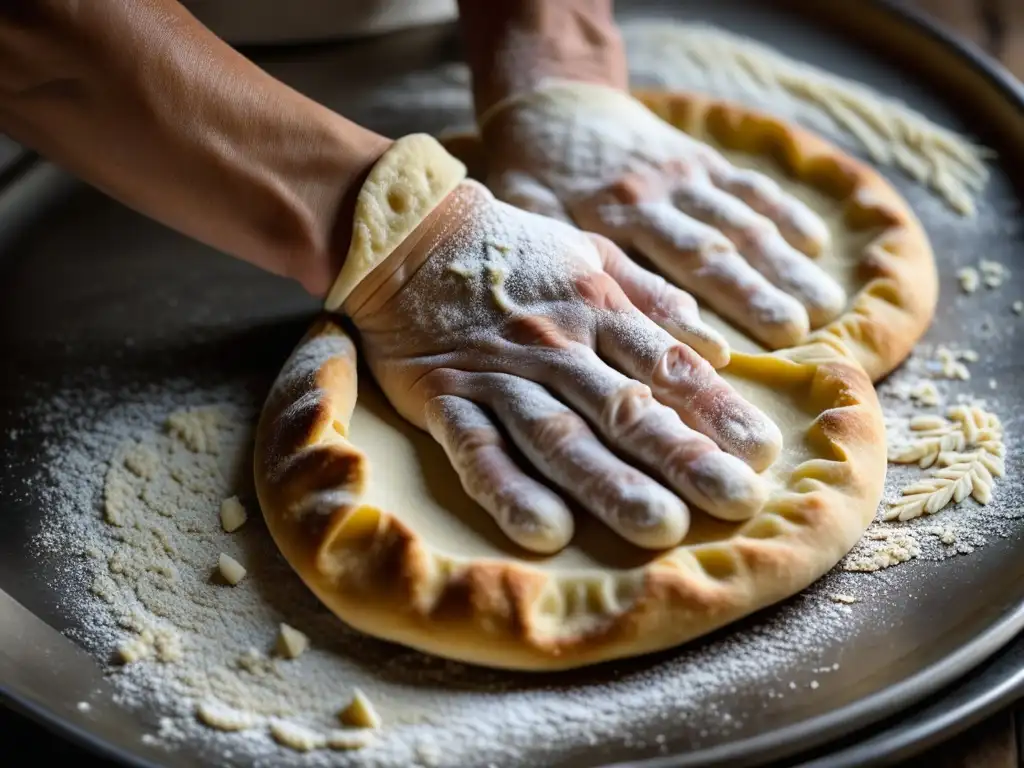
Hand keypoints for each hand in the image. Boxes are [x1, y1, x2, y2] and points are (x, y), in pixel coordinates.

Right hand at [344, 181, 781, 553]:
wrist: (409, 233)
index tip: (761, 453)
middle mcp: (557, 346)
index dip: (716, 410)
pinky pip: (476, 450)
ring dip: (609, 482)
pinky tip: (544, 531)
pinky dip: (508, 489)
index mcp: (598, 308)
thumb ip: (652, 298)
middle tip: (736, 501)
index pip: (667, 367)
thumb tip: (717, 346)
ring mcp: (499, 375)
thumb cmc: (511, 250)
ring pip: (560, 435)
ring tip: (659, 527)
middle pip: (626, 408)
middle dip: (683, 456)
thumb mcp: (590, 253)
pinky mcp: (444, 398)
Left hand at [480, 82, 846, 348]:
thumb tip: (584, 320)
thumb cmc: (534, 175)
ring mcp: (682, 175)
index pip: (651, 276)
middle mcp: (651, 198)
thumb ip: (559, 260)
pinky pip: (749, 184)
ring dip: (783, 262)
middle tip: (797, 333)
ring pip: (741, 220)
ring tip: (824, 305)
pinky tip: (816, 243)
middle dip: (755, 293)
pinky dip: (784, 211)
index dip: (686, 318)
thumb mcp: (527, 218)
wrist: (553, 103)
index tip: (719, 356)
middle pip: (711, 250)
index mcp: (605, 221)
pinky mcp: (702, 157)